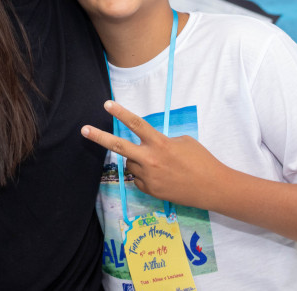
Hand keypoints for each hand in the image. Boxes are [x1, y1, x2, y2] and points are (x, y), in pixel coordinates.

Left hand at [81, 100, 225, 208]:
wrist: (212, 187)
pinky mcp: (150, 191)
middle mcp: (150, 160)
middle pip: (119, 146)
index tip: (107, 104)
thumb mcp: (183, 142)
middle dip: (99, 137)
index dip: (121, 113)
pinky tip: (162, 176)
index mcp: (160, 143)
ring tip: (158, 163)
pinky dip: (145, 174)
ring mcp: (148, 177)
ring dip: (137, 160)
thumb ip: (162, 140)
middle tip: (83, 130)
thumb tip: (149, 144)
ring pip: (131, 163)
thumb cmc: (201, 160)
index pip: (136, 124)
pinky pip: (139, 178)